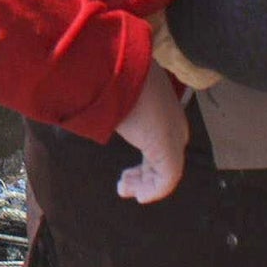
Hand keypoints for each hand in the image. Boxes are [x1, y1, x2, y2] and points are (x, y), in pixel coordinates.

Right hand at [113, 64, 188, 203]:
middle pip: (164, 157)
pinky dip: (154, 191)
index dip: (146, 159)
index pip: (161, 138)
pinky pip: (167, 179)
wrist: (120, 69)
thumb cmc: (111, 74)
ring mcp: (173, 136)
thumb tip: (92, 96)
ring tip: (125, 189)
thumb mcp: (114, 89)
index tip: (126, 170)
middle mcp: (173, 121)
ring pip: (166, 170)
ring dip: (146, 184)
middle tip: (124, 183)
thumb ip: (113, 98)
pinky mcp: (169, 149)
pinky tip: (139, 196)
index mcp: (163, 105)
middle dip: (145, 174)